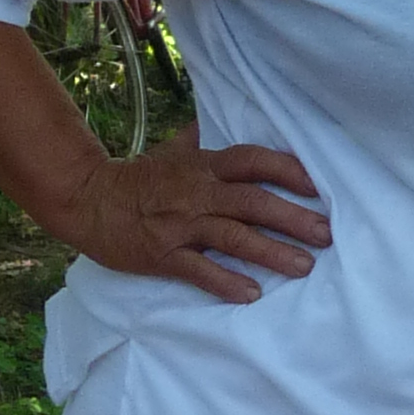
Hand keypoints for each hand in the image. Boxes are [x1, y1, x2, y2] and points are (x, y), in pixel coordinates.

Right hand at [59, 131, 330, 302]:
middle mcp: (197, 192)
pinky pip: (198, 270)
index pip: (253, 161)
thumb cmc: (137, 179)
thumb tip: (218, 121)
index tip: (319, 185)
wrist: (87, 200)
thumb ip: (199, 140)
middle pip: (252, 201)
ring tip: (304, 266)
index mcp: (203, 165)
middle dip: (292, 217)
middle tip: (326, 234)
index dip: (288, 170)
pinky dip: (225, 281)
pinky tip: (251, 294)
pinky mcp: (163, 254)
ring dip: (271, 252)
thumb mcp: (171, 152)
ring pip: (233, 237)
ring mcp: (181, 225)